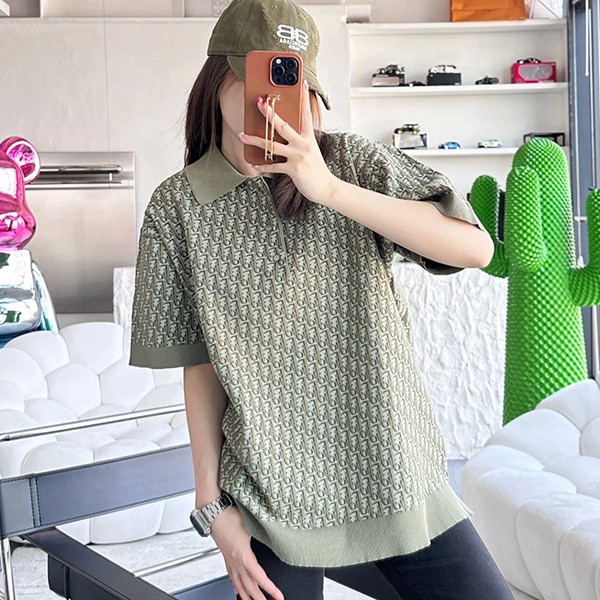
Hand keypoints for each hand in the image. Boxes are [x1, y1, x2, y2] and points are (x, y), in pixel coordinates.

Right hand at [210, 507, 284, 599]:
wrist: (213, 512)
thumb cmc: (229, 516)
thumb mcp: (251, 525)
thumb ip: (263, 533)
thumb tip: (275, 536)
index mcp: (244, 556)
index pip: (260, 577)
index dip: (271, 589)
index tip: (279, 596)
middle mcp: (236, 561)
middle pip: (249, 586)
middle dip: (259, 597)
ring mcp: (229, 560)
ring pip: (239, 583)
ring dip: (246, 595)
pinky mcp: (226, 556)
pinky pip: (231, 575)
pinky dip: (236, 585)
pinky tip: (237, 589)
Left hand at [239, 80, 338, 204]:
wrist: (326, 187)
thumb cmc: (317, 170)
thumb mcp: (311, 151)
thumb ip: (300, 141)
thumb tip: (282, 135)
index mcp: (309, 138)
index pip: (306, 114)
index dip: (304, 99)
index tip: (302, 84)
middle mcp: (303, 144)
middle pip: (283, 126)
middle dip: (269, 113)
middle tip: (260, 102)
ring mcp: (298, 157)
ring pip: (272, 145)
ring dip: (255, 140)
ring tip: (243, 135)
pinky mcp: (294, 169)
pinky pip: (274, 166)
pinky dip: (263, 166)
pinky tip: (255, 165)